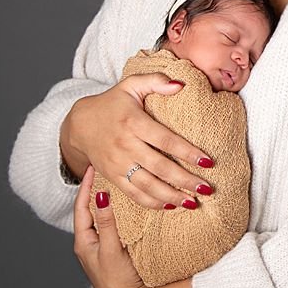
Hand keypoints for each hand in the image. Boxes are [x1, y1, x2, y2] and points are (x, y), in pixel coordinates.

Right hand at [62, 73, 213, 209]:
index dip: (187, 152)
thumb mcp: (131, 84)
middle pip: (159, 167)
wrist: (79, 124)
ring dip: (171, 196)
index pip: (165, 140)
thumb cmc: (112, 103)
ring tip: (193, 202)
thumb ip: (156, 81)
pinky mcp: (112, 177)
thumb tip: (181, 85)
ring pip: (147, 185)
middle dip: (185, 180)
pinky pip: (133, 194)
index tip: (208, 162)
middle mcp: (125, 146)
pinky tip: (170, 206)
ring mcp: (118, 164)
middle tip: (207, 189)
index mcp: (134, 122)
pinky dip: (151, 203)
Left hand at [74, 166, 150, 287]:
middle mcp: (90, 242)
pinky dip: (116, 211)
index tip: (93, 166)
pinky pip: (111, 224)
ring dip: (106, 198)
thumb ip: (106, 222)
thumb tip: (100, 195)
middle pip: (89, 209)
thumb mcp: (110, 249)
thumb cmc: (117, 281)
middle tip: (103, 168)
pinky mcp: (114, 250)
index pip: (81, 206)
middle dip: (95, 188)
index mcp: (84, 241)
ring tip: (114, 181)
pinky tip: (125, 205)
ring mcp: (101, 246)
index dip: (86, 185)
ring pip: (101, 216)